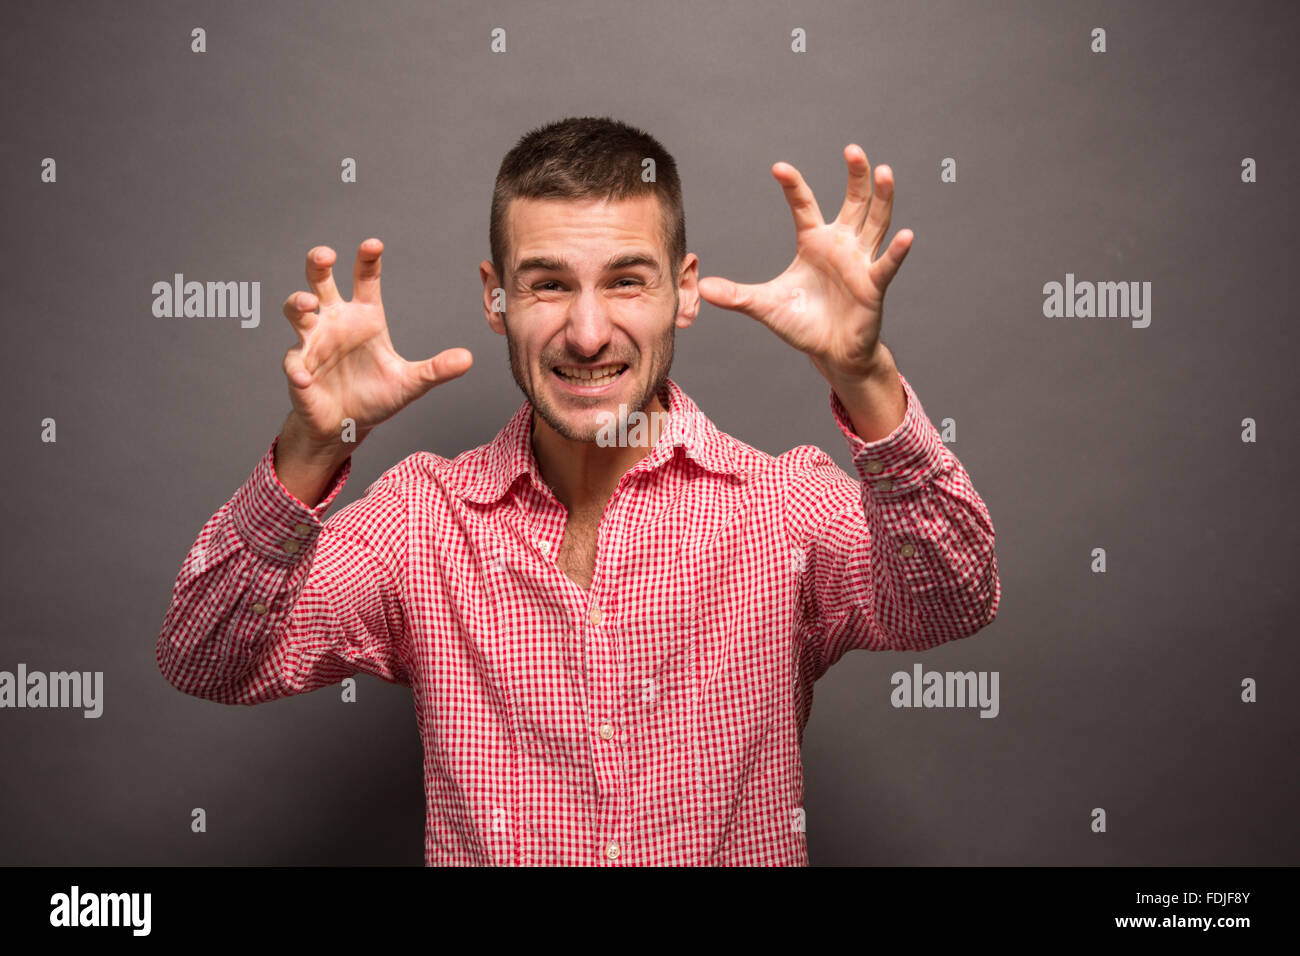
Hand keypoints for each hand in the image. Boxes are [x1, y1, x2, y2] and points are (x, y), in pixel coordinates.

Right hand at [281, 238, 472, 448]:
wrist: (347, 426)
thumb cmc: (375, 396)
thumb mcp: (411, 383)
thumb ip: (436, 369)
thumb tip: (469, 358)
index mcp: (364, 317)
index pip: (365, 278)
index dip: (367, 259)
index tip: (373, 244)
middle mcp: (336, 322)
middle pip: (320, 281)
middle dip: (318, 264)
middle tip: (327, 255)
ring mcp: (313, 342)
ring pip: (297, 311)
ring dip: (298, 304)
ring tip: (308, 303)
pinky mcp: (299, 368)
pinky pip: (293, 363)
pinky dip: (297, 370)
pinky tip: (305, 380)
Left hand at [697, 144, 911, 384]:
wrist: (831, 352)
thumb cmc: (803, 323)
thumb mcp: (765, 306)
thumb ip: (737, 296)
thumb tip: (702, 288)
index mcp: (814, 242)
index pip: (804, 205)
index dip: (793, 185)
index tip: (779, 167)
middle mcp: (841, 244)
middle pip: (853, 201)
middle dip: (855, 176)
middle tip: (852, 150)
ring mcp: (860, 262)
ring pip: (875, 222)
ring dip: (881, 198)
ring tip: (884, 172)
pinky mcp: (874, 285)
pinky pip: (886, 265)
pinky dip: (896, 252)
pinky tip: (906, 236)